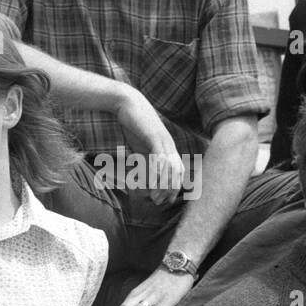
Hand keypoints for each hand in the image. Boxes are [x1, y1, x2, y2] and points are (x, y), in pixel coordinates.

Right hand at [114, 89, 184, 205]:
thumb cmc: (133, 124)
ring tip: (155, 196)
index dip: (172, 187)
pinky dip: (158, 170)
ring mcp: (163, 140)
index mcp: (168, 148)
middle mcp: (169, 145)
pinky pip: (159, 157)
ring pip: (170, 167)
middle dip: (169, 189)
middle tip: (159, 202)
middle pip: (177, 172)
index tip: (163, 200)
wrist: (128, 102)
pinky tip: (154, 180)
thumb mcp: (141, 145)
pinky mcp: (154, 136)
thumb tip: (146, 175)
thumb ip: (146, 159)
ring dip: (163, 184)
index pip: (177, 172)